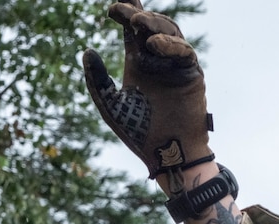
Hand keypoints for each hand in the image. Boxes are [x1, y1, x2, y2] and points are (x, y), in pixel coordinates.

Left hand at [83, 1, 211, 177]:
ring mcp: (175, 64)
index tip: (112, 5)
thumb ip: (98, 80)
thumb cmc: (138, 132)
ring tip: (136, 20)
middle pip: (149, 25)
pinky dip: (170, 45)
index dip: (125, 12)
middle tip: (121, 10)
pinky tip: (154, 44)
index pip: (131, 31)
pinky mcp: (191, 73)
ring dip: (153, 24)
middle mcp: (157, 59)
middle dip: (136, 13)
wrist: (165, 153)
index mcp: (137, 63)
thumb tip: (87, 51)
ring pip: (168, 32)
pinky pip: (183, 52)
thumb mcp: (111, 105)